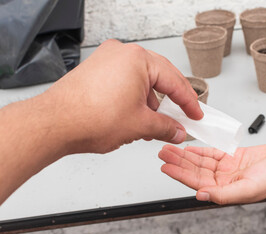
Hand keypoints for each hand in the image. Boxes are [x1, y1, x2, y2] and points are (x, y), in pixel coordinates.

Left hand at [42, 39, 202, 153]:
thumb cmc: (89, 118)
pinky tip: (134, 116)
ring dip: (150, 102)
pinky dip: (134, 98)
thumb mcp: (140, 125)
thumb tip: (178, 131)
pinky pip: (124, 81)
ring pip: (141, 80)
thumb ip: (166, 127)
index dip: (189, 101)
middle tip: (182, 117)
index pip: (174, 81)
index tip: (195, 113)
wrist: (54, 124)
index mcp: (138, 59)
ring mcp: (107, 59)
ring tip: (153, 124)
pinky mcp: (96, 69)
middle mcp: (122, 53)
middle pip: (158, 78)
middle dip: (171, 101)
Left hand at [159, 143, 265, 204]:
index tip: (165, 166)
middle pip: (195, 170)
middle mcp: (223, 180)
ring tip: (170, 148)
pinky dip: (200, 150)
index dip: (179, 174)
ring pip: (201, 161)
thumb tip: (200, 196)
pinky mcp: (233, 157)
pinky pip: (212, 153)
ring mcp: (228, 168)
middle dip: (178, 162)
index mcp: (224, 191)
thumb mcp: (248, 189)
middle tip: (162, 152)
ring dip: (185, 155)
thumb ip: (223, 194)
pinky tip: (189, 148)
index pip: (195, 182)